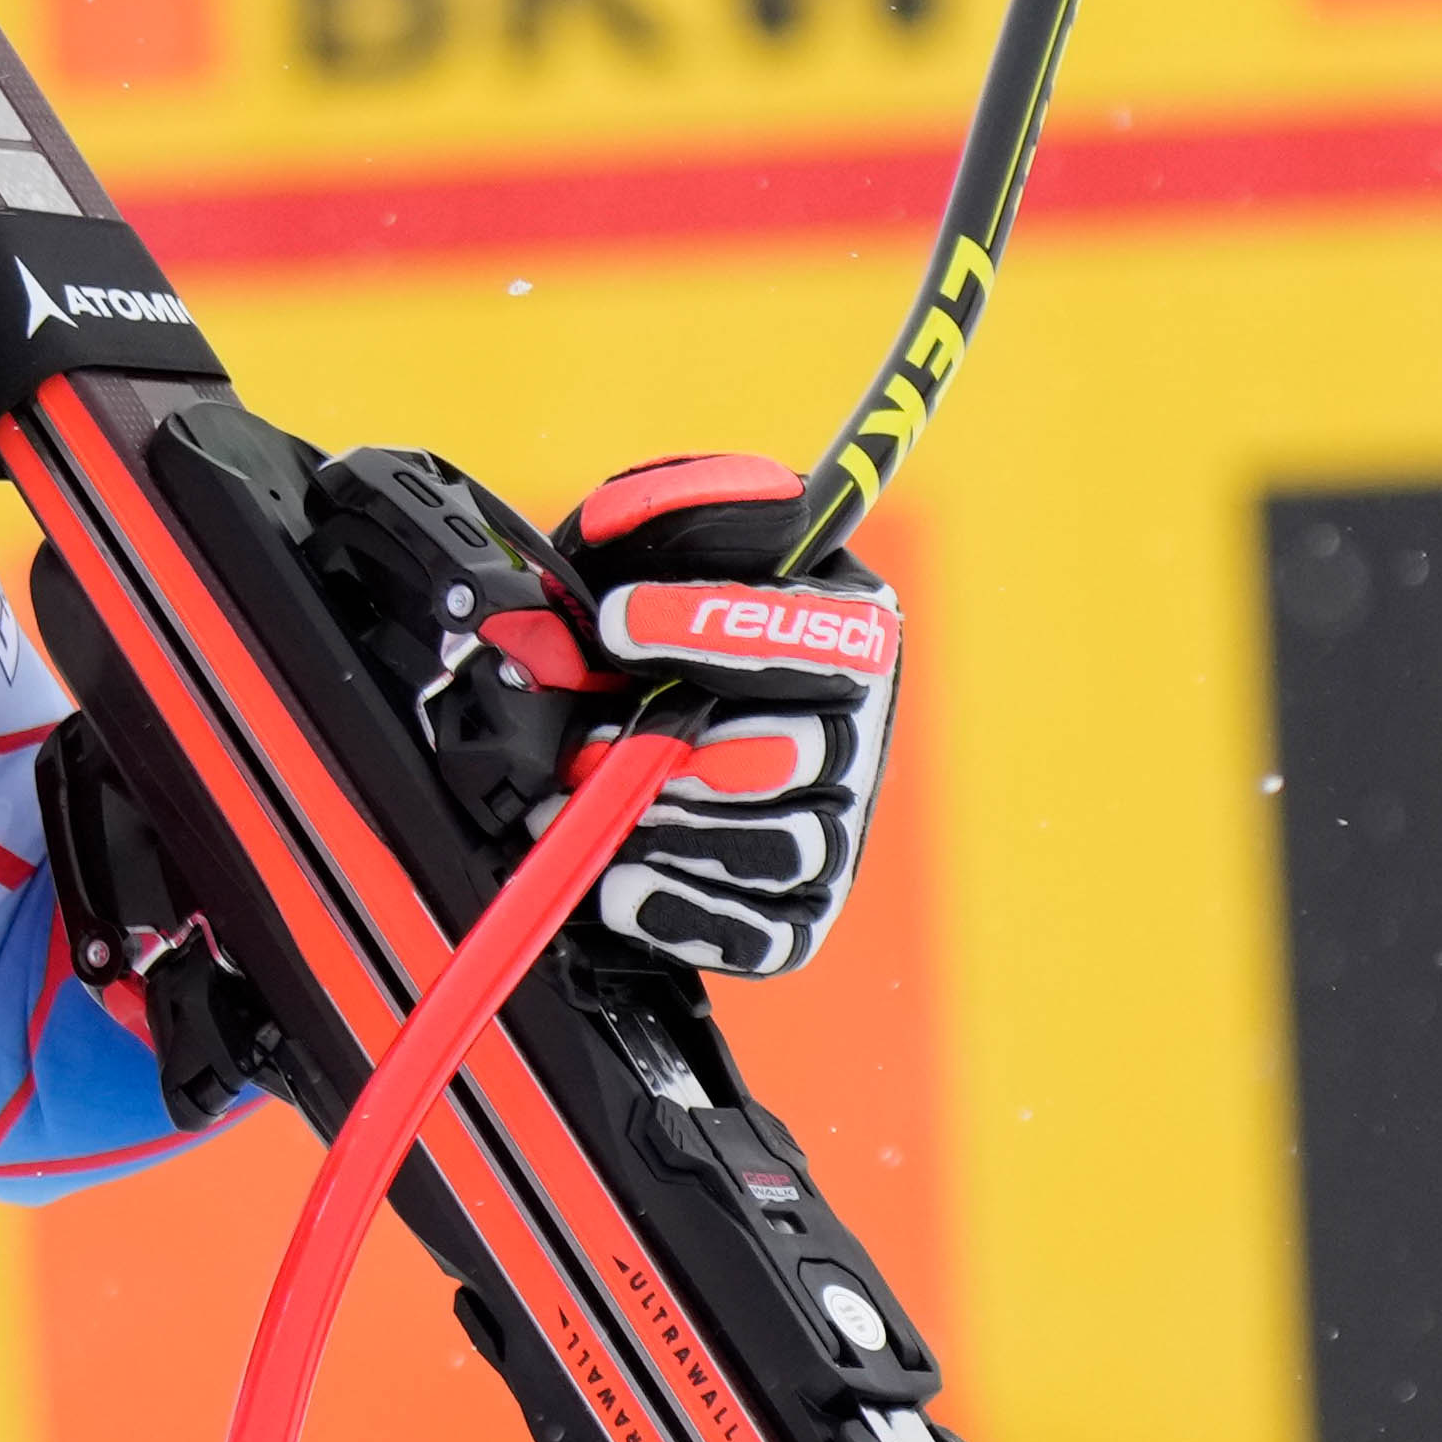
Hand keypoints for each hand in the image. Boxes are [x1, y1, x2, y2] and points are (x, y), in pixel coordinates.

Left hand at [558, 453, 899, 978]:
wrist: (624, 699)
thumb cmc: (656, 608)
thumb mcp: (660, 531)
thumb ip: (668, 505)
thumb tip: (636, 522)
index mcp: (846, 626)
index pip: (821, 633)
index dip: (713, 630)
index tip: (614, 622)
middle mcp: (854, 729)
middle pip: (804, 755)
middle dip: (676, 750)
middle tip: (587, 742)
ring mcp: (832, 824)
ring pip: (787, 848)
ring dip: (675, 831)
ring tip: (590, 809)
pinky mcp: (797, 905)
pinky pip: (771, 935)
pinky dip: (689, 916)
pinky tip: (620, 884)